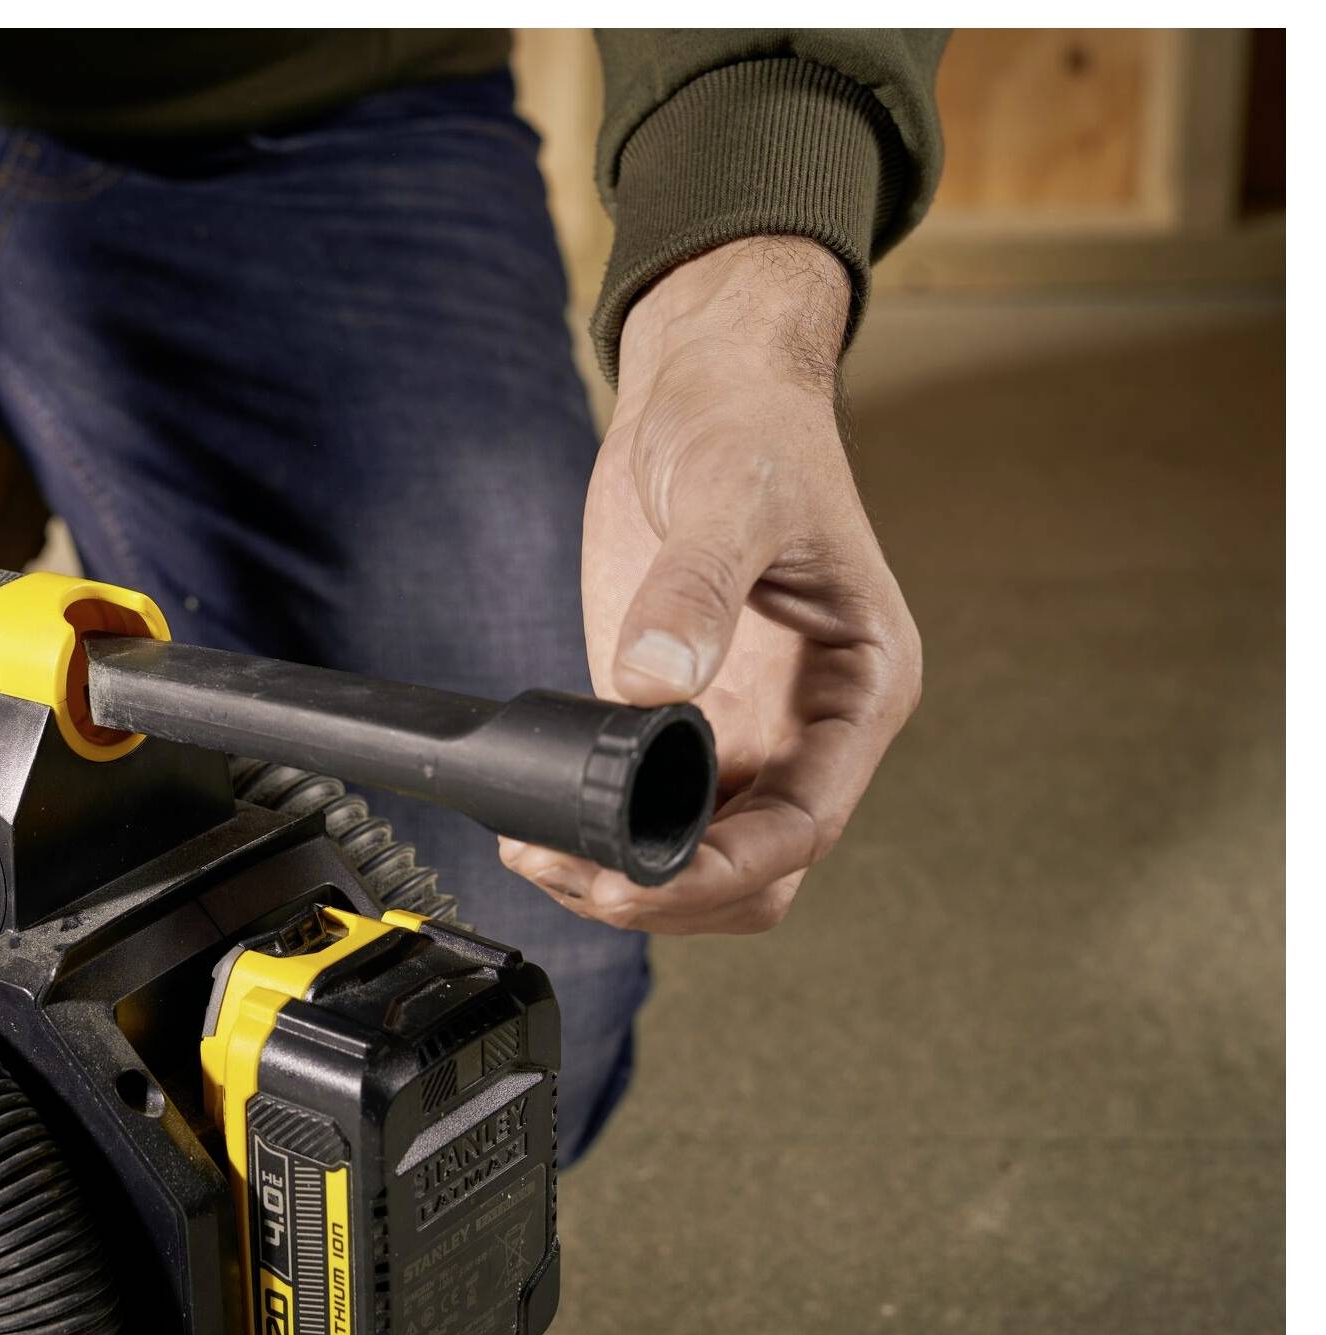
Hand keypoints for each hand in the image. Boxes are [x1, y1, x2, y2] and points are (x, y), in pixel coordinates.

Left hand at [501, 237, 921, 933]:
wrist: (704, 381)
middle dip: (670, 891)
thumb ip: (697, 592)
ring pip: (699, 853)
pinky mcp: (672, 713)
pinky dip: (596, 830)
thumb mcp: (733, 497)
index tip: (638, 876)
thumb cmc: (754, 426)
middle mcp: (807, 727)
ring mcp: (739, 727)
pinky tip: (535, 820)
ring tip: (539, 854)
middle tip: (573, 873)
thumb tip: (653, 685)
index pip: (808, 823)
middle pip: (756, 867)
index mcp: (860, 689)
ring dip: (627, 873)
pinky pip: (645, 805)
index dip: (724, 869)